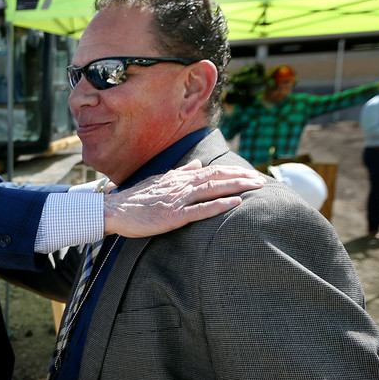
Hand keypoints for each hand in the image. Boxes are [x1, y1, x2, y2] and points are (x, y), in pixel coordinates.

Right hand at [103, 160, 264, 237]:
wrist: (116, 210)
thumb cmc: (137, 198)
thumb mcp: (160, 180)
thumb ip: (180, 173)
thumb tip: (198, 164)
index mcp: (179, 177)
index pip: (212, 170)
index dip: (233, 170)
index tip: (251, 172)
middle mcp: (181, 185)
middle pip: (217, 176)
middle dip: (241, 177)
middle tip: (262, 180)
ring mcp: (178, 200)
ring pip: (212, 189)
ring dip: (236, 186)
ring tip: (256, 187)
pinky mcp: (173, 215)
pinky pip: (200, 209)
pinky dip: (219, 205)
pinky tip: (235, 203)